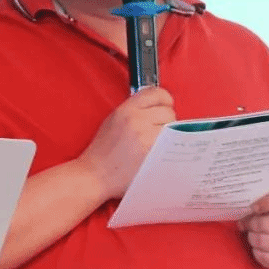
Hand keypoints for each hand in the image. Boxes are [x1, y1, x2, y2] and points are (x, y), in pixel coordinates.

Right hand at [77, 87, 175, 201]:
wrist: (95, 174)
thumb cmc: (103, 151)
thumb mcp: (113, 121)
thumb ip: (134, 110)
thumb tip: (156, 108)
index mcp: (126, 109)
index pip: (156, 93)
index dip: (164, 100)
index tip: (165, 107)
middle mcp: (137, 120)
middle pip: (168, 112)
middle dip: (166, 121)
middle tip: (158, 132)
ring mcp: (147, 137)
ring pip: (172, 129)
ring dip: (170, 136)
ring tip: (158, 144)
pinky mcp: (154, 154)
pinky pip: (171, 145)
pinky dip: (169, 148)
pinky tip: (160, 153)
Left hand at [239, 188, 268, 268]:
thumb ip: (259, 204)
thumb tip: (241, 215)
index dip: (266, 202)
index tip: (253, 207)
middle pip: (268, 224)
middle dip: (252, 224)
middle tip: (248, 224)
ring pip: (265, 242)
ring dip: (252, 239)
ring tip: (252, 235)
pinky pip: (267, 257)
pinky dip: (258, 253)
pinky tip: (258, 248)